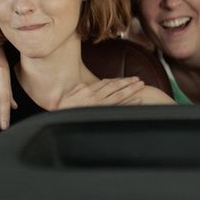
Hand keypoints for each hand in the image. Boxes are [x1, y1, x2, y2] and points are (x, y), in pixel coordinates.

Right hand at [57, 77, 175, 108]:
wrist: (58, 120)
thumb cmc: (62, 109)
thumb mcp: (68, 96)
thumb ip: (78, 90)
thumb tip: (85, 86)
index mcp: (87, 90)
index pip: (106, 83)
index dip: (118, 80)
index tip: (127, 79)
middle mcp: (95, 95)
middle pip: (115, 87)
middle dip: (128, 82)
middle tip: (139, 80)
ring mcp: (99, 104)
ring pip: (119, 94)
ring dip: (131, 89)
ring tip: (141, 86)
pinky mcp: (102, 112)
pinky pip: (119, 107)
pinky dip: (130, 103)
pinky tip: (138, 100)